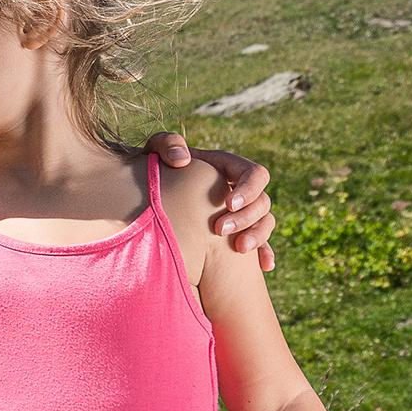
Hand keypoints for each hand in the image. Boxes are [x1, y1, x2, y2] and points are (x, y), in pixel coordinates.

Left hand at [144, 133, 276, 270]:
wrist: (146, 193)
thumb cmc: (152, 168)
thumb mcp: (154, 150)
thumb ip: (166, 144)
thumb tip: (183, 159)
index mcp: (227, 167)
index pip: (255, 174)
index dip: (248, 189)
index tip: (228, 204)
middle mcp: (239, 189)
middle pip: (262, 202)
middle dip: (246, 217)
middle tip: (220, 230)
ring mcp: (240, 212)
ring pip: (265, 222)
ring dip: (258, 236)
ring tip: (239, 248)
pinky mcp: (236, 232)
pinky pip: (260, 243)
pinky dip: (264, 253)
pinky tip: (265, 266)